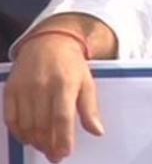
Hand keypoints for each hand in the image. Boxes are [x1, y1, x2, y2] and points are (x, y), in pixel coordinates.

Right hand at [3, 34, 104, 161]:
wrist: (49, 41)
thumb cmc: (71, 65)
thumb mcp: (87, 82)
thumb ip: (90, 109)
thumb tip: (98, 132)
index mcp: (65, 83)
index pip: (62, 117)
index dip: (62, 139)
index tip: (65, 153)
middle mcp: (43, 86)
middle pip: (43, 125)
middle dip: (49, 145)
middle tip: (56, 156)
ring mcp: (24, 88)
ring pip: (27, 126)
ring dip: (35, 142)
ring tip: (45, 147)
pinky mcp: (11, 89)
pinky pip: (11, 119)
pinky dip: (19, 133)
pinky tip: (29, 138)